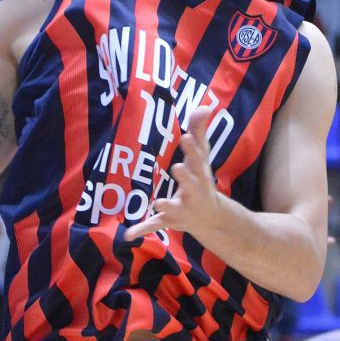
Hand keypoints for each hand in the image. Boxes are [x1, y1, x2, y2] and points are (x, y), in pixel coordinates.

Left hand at [124, 106, 220, 240]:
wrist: (212, 219)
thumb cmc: (203, 180)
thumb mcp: (202, 157)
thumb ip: (200, 131)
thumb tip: (205, 105)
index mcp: (201, 175)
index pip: (198, 159)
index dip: (192, 149)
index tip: (186, 136)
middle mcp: (194, 192)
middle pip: (191, 184)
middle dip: (185, 177)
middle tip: (176, 168)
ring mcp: (182, 208)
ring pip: (173, 207)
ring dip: (166, 204)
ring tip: (157, 202)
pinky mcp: (170, 220)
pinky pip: (155, 225)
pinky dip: (142, 230)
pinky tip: (127, 235)